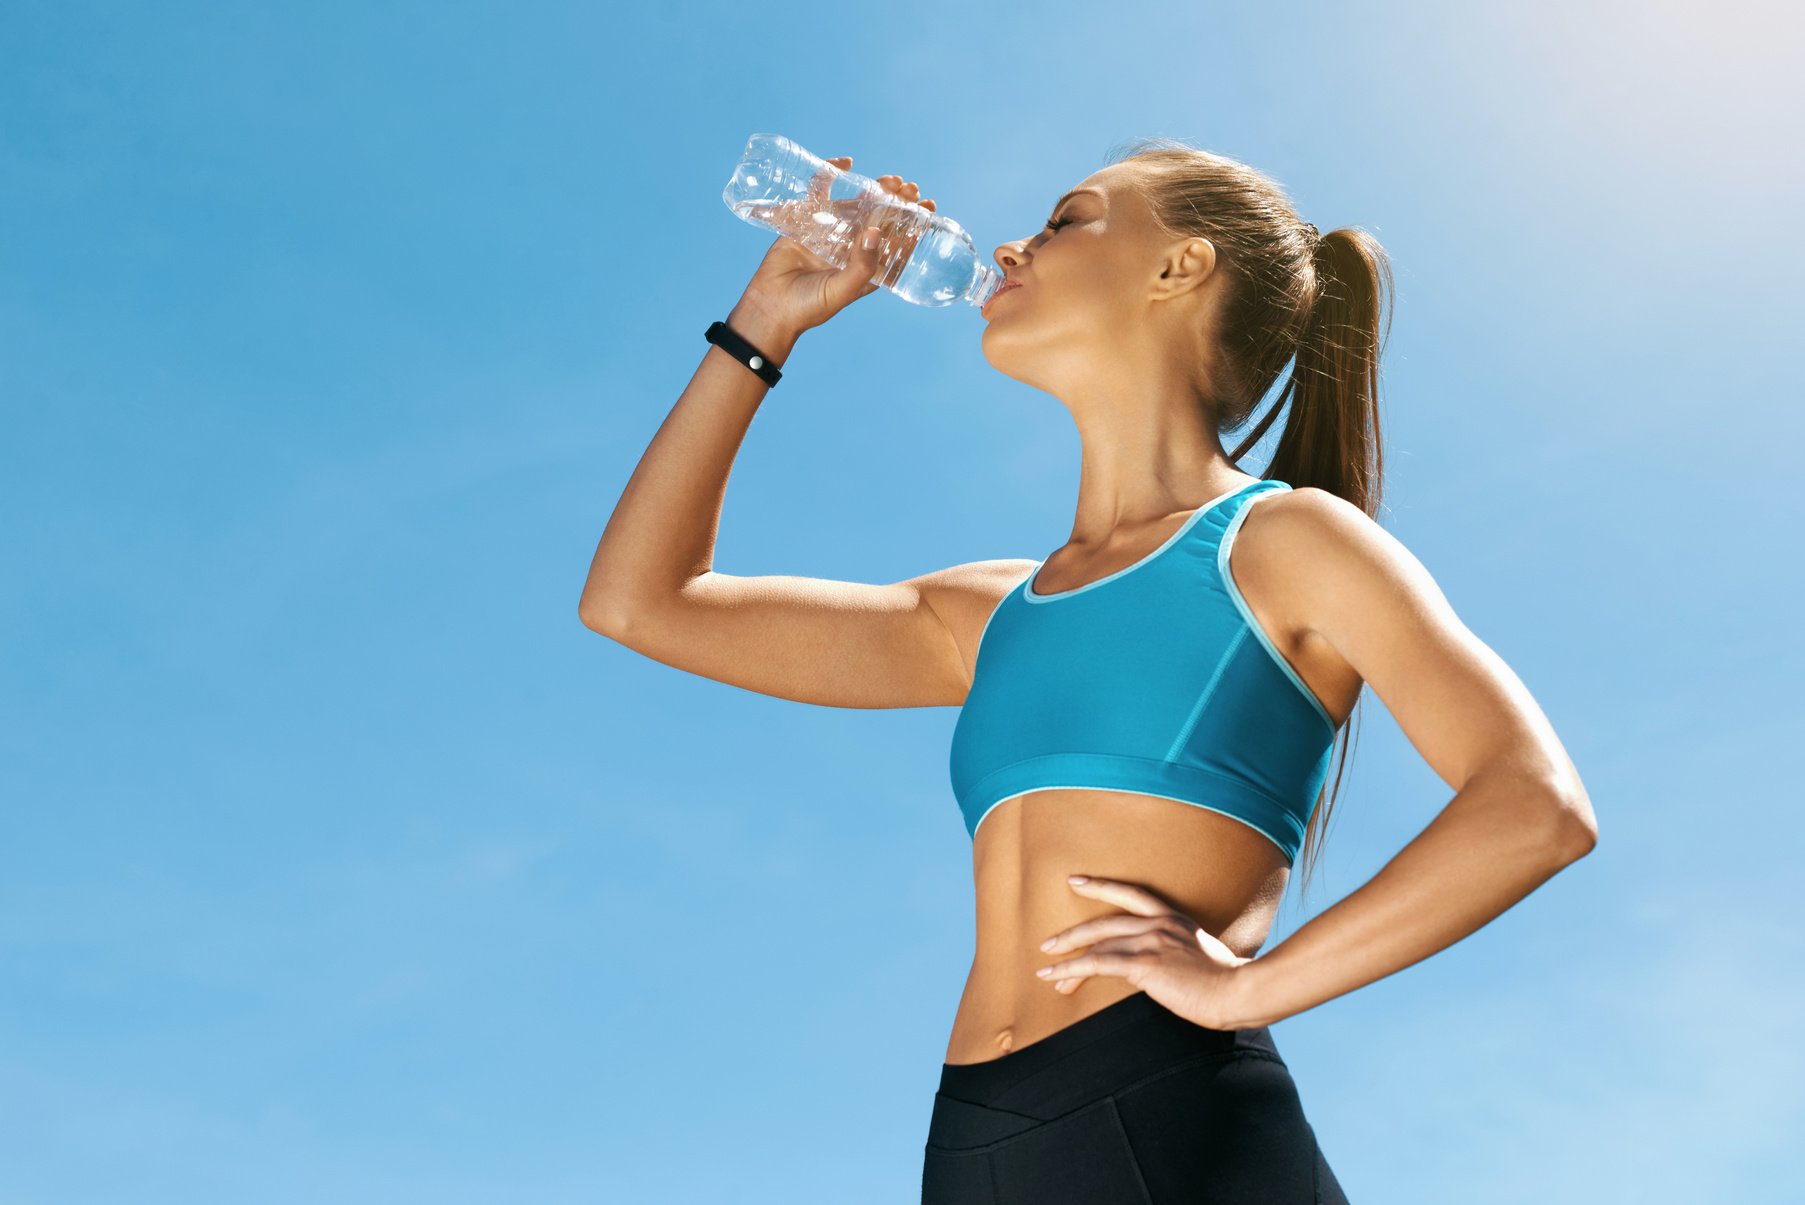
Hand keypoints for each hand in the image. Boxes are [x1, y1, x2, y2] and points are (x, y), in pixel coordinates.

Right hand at [740, 155, 937, 334]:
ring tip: (891, 179)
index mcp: (866, 268)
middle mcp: (851, 249)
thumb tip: (876, 231)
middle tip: (910, 187)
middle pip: (880, 219)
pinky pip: (819, 192)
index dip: (914, 224)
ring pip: (856, 204)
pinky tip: (846, 163)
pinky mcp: (806, 221)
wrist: (769, 307)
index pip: (896, 242)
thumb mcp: (842, 290)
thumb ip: (861, 265)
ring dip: (874, 190)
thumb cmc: (808, 307)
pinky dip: (830, 175)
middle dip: (897, 202)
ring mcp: (830, 233)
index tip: (929, 206)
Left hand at [1034, 875, 1260, 1030]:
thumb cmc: (1227, 984)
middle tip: (1048, 943)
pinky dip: (1072, 969)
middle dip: (1072, 934)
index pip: (1132, 894)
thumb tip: (1159, 968)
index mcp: (1174, 919)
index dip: (1102, 886)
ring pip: (1097, 944)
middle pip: (1104, 922)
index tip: (1076, 881)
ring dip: (1067, 958)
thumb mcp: (1201, 958)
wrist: (1239, 992)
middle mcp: (1159, 924)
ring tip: (1046, 971)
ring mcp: (1151, 941)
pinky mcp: (1144, 963)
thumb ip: (1177, 954)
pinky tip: (1057, 978)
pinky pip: (1099, 964)